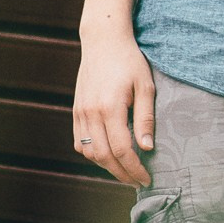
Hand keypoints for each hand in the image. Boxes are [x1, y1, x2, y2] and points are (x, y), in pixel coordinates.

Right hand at [72, 32, 155, 187]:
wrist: (103, 41)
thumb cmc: (129, 61)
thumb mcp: (145, 86)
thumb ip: (145, 117)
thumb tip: (147, 147)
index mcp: (110, 107)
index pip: (122, 149)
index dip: (134, 168)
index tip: (146, 178)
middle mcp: (91, 113)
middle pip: (104, 156)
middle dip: (122, 173)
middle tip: (137, 182)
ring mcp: (80, 112)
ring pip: (89, 152)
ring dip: (106, 167)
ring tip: (125, 171)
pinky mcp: (76, 110)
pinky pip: (79, 142)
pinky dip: (92, 154)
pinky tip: (107, 156)